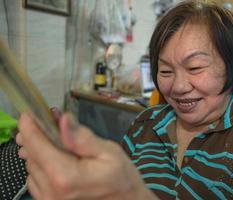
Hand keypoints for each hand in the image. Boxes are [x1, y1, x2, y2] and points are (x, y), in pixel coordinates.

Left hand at [16, 113, 157, 199]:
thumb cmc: (121, 177)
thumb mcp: (108, 151)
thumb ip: (82, 137)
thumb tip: (63, 119)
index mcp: (65, 175)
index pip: (36, 145)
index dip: (29, 126)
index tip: (28, 113)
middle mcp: (51, 191)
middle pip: (31, 155)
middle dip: (36, 136)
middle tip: (49, 122)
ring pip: (31, 166)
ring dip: (38, 151)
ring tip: (55, 141)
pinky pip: (35, 179)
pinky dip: (41, 165)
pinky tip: (57, 160)